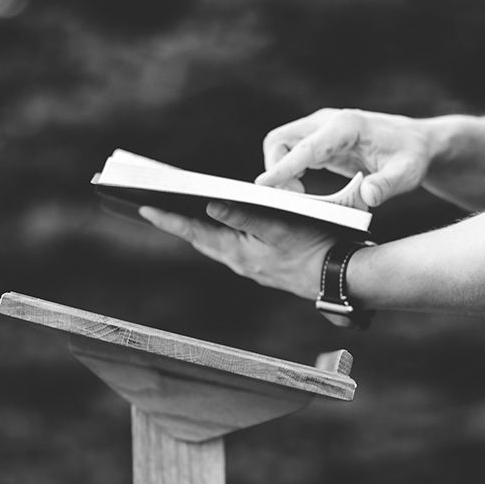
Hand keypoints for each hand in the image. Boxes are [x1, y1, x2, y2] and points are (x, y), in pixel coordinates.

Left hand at [138, 202, 335, 299]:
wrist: (339, 277)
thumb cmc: (314, 248)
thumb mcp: (279, 226)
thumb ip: (243, 217)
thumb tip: (210, 206)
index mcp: (239, 253)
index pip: (195, 233)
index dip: (168, 220)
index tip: (144, 209)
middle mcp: (241, 262)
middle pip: (201, 240)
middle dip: (178, 223)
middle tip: (155, 207)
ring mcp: (253, 266)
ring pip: (217, 246)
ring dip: (198, 230)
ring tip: (180, 213)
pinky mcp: (265, 266)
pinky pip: (233, 249)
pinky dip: (220, 236)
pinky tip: (222, 226)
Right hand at [257, 108, 433, 207]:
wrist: (414, 141)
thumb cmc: (410, 156)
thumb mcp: (407, 173)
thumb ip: (388, 185)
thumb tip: (368, 196)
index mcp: (347, 127)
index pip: (306, 147)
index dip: (283, 167)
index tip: (264, 185)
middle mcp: (328, 122)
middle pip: (280, 139)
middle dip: (275, 169)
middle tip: (295, 198)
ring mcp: (319, 128)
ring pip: (280, 144)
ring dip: (279, 170)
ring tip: (299, 195)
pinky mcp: (318, 139)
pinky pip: (289, 151)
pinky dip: (286, 170)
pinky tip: (300, 190)